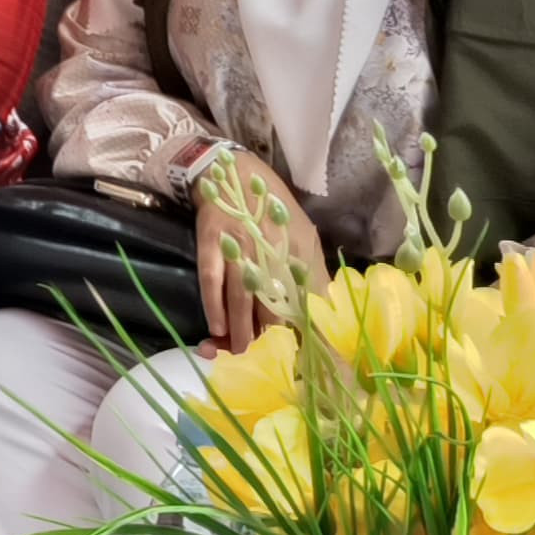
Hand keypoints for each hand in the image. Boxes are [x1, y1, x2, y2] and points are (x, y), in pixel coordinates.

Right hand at [195, 151, 324, 354]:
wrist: (235, 174)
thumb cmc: (274, 210)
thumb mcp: (304, 238)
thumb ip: (314, 274)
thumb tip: (323, 312)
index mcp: (299, 252)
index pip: (306, 299)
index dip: (305, 328)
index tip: (304, 355)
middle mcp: (271, 252)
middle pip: (270, 303)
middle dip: (267, 336)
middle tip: (262, 359)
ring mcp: (240, 247)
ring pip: (241, 297)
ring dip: (239, 330)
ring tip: (238, 352)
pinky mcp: (212, 243)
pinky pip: (212, 280)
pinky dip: (213, 305)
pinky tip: (216, 327)